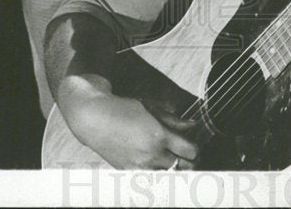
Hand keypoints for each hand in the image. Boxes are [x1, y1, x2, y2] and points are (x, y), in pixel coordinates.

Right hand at [67, 85, 198, 169]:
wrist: (94, 118)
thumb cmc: (122, 110)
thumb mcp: (151, 109)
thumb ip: (174, 120)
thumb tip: (193, 124)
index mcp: (160, 136)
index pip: (190, 151)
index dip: (196, 149)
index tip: (193, 146)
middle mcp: (151, 154)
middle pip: (183, 166)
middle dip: (189, 162)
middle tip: (187, 157)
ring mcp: (139, 166)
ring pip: (168, 177)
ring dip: (174, 171)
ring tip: (174, 164)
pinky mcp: (128, 172)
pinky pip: (150, 182)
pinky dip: (157, 178)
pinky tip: (158, 170)